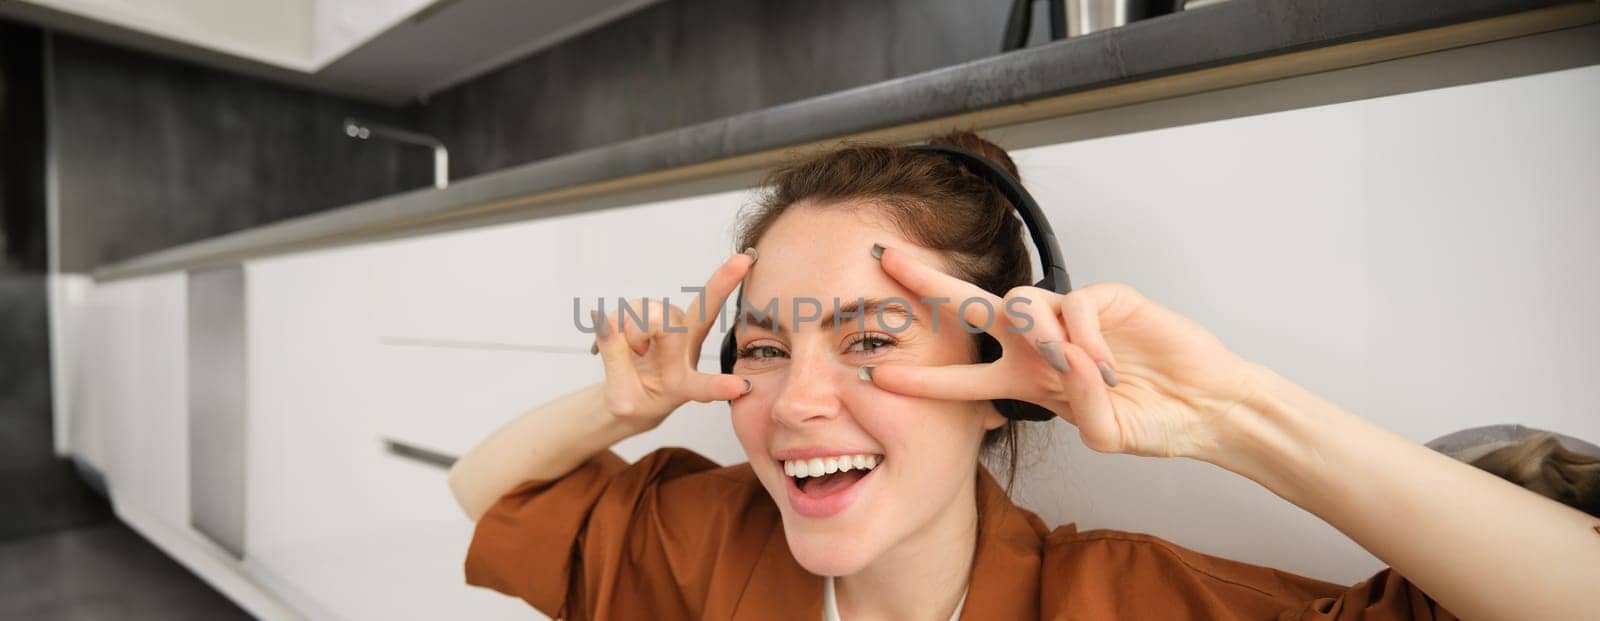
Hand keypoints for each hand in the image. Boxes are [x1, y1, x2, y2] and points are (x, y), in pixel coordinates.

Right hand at [590, 251, 754, 430]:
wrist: (631, 396)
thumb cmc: (631, 402)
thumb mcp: (619, 398)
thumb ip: (615, 361)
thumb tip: (608, 323)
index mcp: (684, 385)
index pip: (703, 386)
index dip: (719, 386)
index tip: (741, 386)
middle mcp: (688, 352)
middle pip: (701, 315)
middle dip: (720, 286)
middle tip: (742, 260)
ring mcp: (677, 330)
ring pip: (655, 310)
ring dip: (632, 327)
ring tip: (631, 353)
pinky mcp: (660, 315)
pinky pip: (636, 306)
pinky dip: (621, 319)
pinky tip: (623, 338)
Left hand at [863, 245, 1260, 457]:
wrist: (1203, 406)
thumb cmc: (1153, 420)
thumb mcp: (1104, 433)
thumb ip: (1079, 408)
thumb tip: (1065, 360)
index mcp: (1026, 380)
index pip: (962, 380)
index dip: (922, 381)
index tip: (876, 379)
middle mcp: (1039, 344)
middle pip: (971, 307)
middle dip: (927, 284)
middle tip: (888, 262)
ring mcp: (1071, 317)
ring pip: (1023, 302)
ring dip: (1034, 334)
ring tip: (1062, 365)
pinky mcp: (1109, 298)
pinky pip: (1076, 307)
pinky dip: (1084, 338)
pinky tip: (1105, 367)